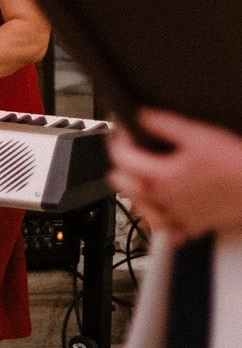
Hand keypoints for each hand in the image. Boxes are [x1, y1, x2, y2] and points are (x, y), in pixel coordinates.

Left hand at [107, 109, 241, 243]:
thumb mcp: (197, 134)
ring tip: (141, 173)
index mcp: (161, 177)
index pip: (121, 158)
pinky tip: (162, 205)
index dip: (117, 138)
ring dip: (135, 191)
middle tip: (129, 148)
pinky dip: (158, 219)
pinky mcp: (192, 227)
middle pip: (122, 185)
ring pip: (139, 209)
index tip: (122, 128)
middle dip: (120, 163)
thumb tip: (142, 117)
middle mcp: (164, 200)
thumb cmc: (233, 164)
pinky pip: (165, 231)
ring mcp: (177, 217)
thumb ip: (165, 124)